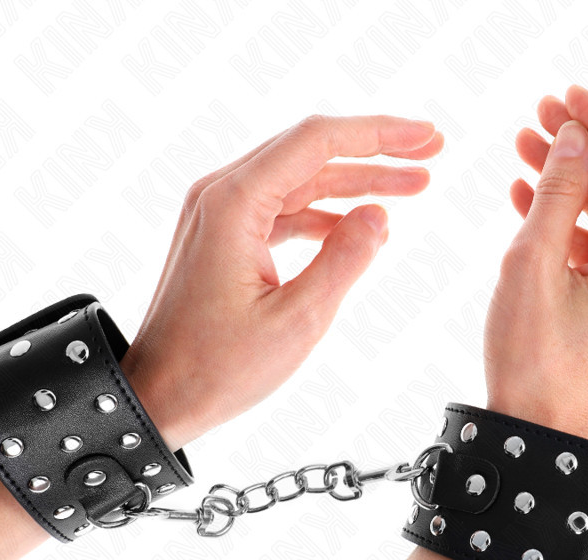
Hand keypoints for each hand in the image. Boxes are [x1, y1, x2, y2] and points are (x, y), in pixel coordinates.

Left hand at [119, 115, 442, 450]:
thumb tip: (380, 216)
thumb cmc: (217, 368)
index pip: (317, 142)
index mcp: (235, 204)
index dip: (379, 134)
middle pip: (309, 154)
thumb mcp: (297, 320)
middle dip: (374, 153)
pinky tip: (357, 227)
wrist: (157, 397)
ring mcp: (217, 217)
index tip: (427, 137)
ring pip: (298, 183)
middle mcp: (221, 196)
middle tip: (430, 153)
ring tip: (409, 188)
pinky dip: (322, 216)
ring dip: (352, 186)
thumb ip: (345, 261)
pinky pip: (281, 213)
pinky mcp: (221, 240)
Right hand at [484, 85, 587, 437]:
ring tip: (524, 153)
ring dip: (572, 185)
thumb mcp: (533, 265)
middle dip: (585, 149)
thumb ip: (556, 193)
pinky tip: (529, 199)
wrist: (536, 434)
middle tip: (537, 120)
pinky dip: (572, 224)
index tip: (565, 96)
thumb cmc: (534, 362)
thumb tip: (570, 139)